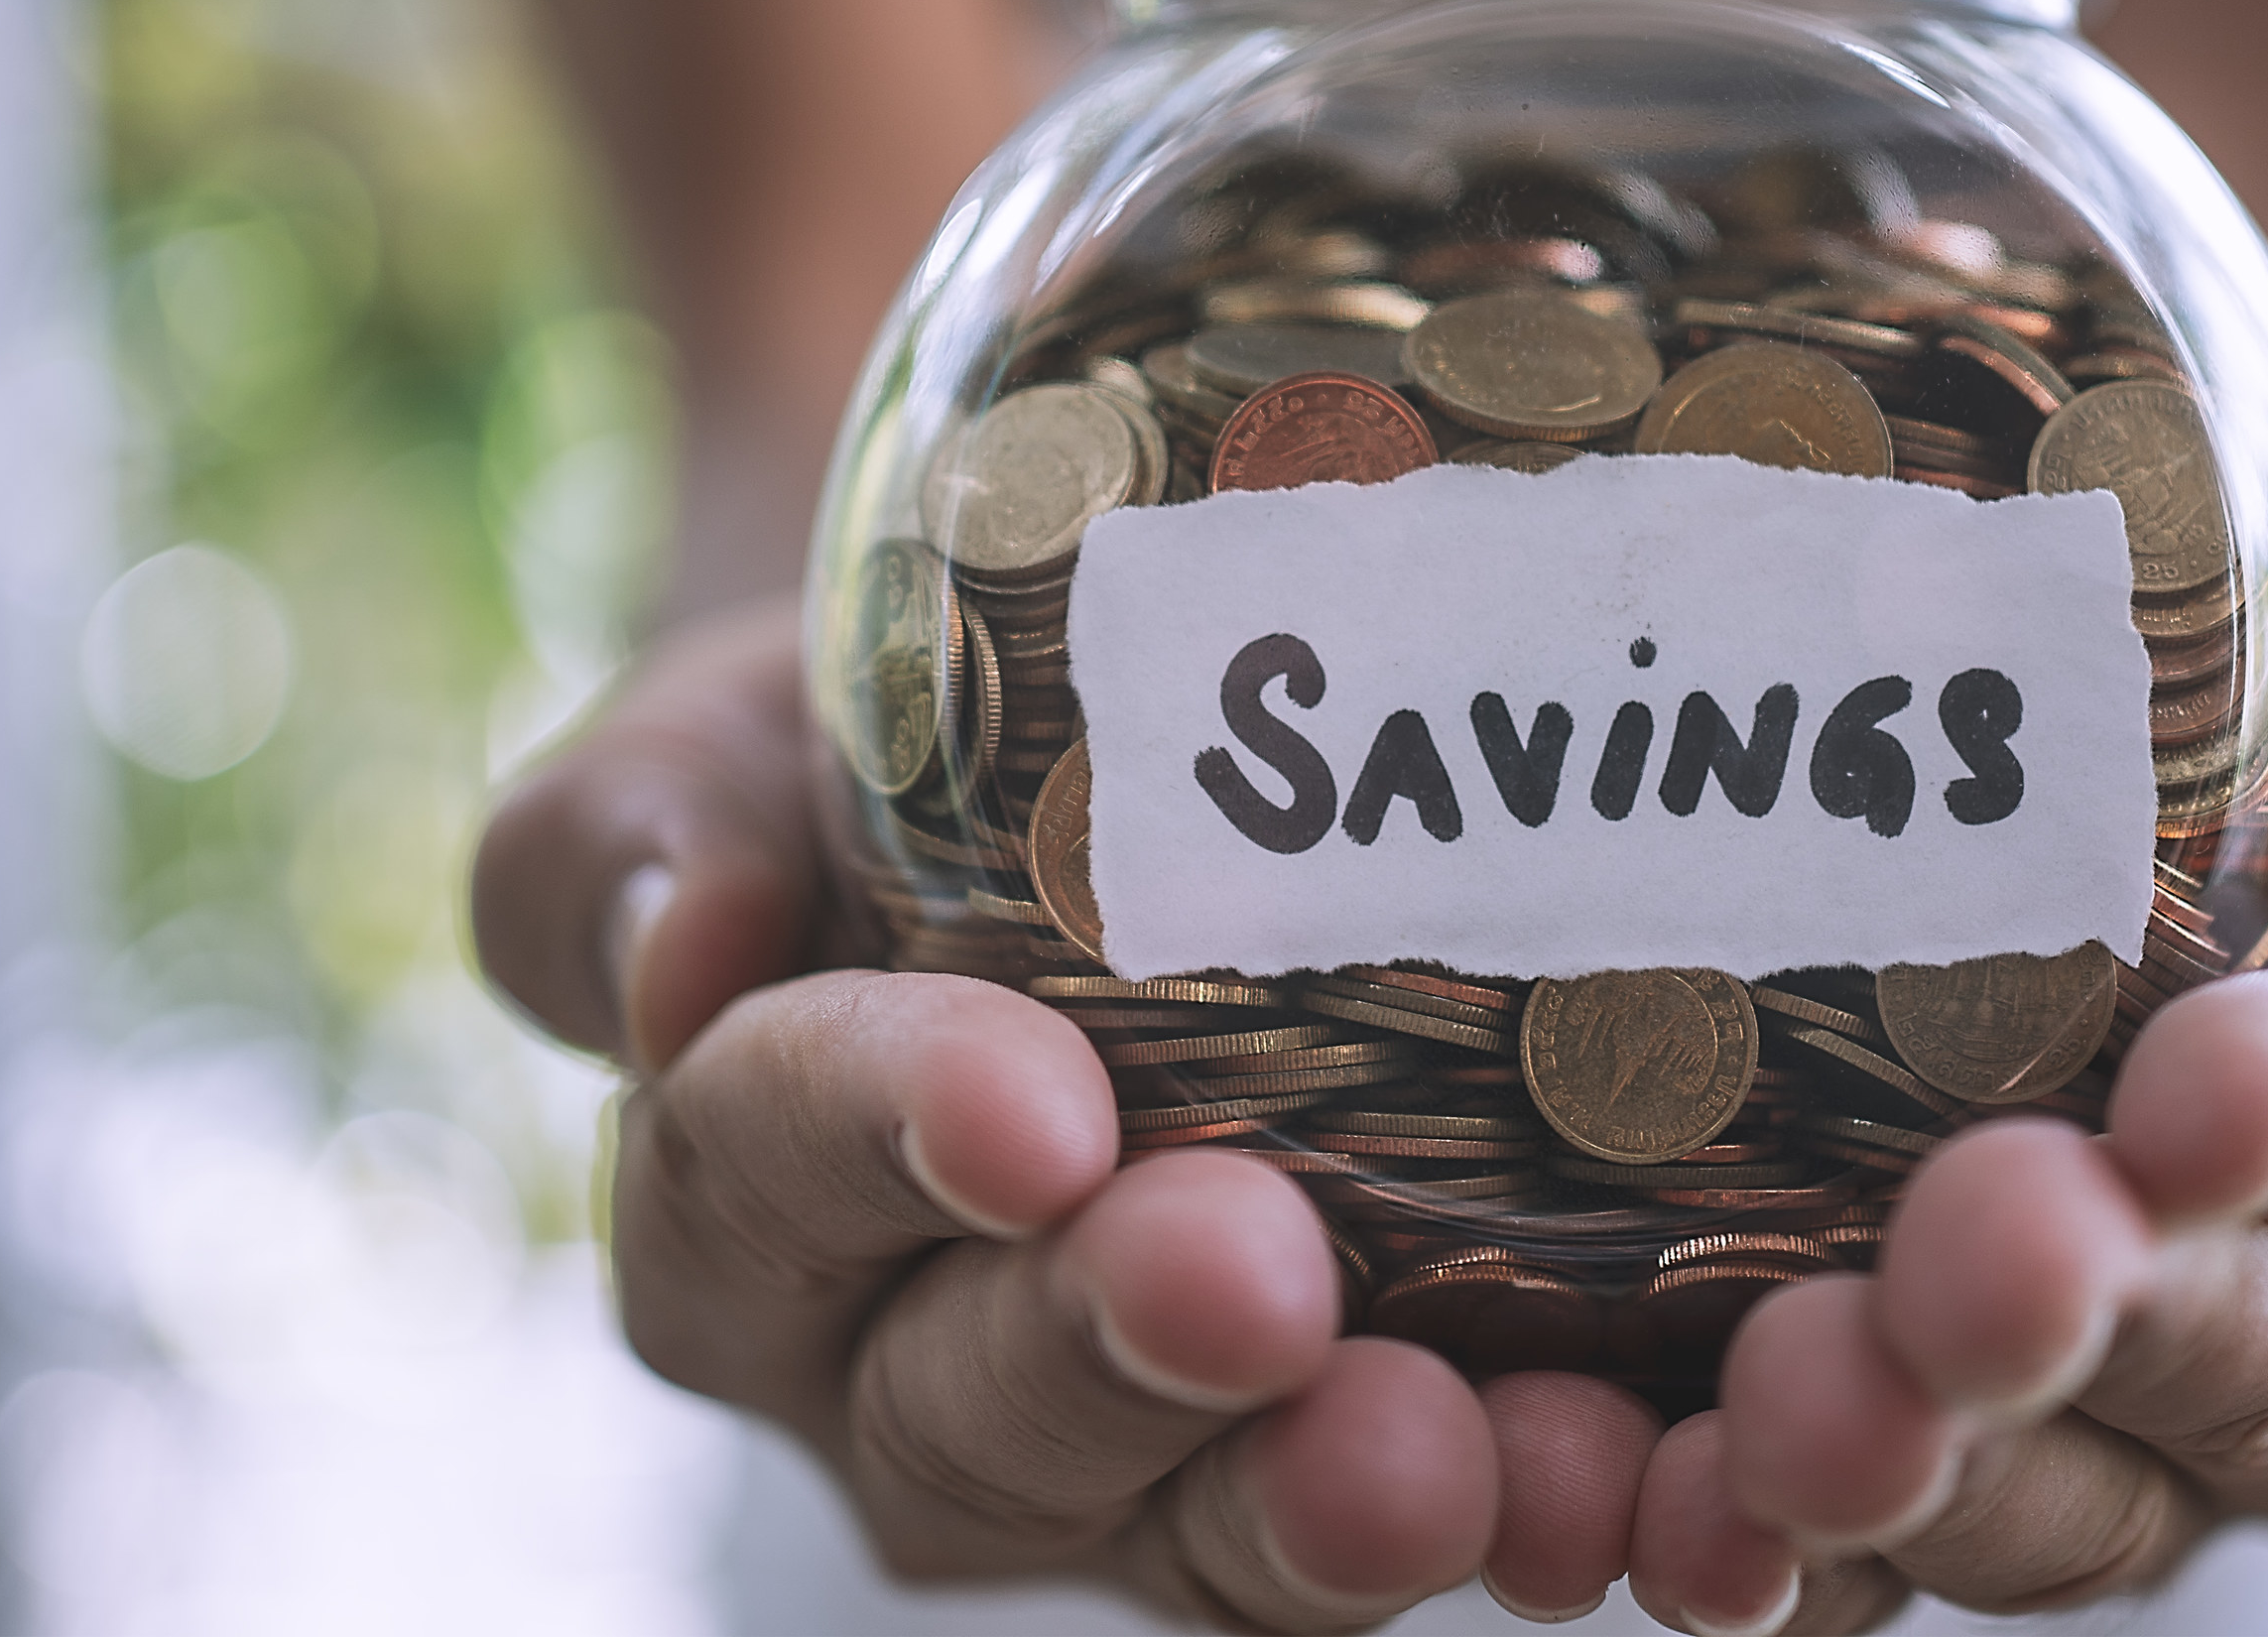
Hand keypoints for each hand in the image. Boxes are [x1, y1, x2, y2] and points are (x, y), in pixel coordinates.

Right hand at [472, 604, 1664, 1626]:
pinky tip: (1622, 1473)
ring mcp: (1139, 1445)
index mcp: (743, 1199)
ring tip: (1470, 1453)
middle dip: (1119, 1353)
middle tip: (1260, 1283)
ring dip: (1327, 1497)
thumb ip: (645, 826)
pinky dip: (1527, 1510)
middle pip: (979, 1413)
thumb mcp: (737, 740)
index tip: (1030, 1105)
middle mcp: (906, 1369)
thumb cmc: (893, 754)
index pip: (763, 1178)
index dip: (879, 1139)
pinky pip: (1408, 1516)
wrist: (1087, 789)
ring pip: (1201, 1526)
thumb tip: (680, 952)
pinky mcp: (1334, 1452)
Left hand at [1622, 573, 2267, 1635]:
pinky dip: (1777, 1553)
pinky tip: (1680, 1516)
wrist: (2164, 779)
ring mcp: (2186, 1443)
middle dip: (2122, 1325)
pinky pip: (1893, 1557)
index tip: (2204, 1083)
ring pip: (2092, 1503)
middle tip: (1971, 1266)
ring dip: (1938, 1471)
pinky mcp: (1988, 1476)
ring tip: (1797, 1412)